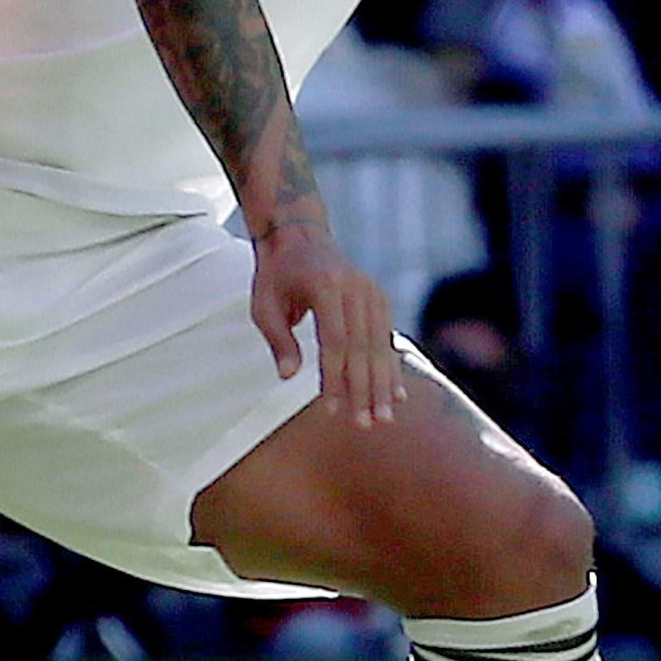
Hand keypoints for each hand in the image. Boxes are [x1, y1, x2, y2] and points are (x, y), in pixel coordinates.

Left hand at [250, 214, 400, 428]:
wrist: (299, 235)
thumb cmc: (276, 275)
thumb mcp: (264, 304)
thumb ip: (278, 340)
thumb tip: (289, 376)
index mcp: (326, 286)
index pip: (335, 340)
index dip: (334, 377)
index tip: (332, 410)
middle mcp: (356, 287)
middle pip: (363, 347)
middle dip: (364, 390)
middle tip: (365, 424)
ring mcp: (372, 292)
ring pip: (380, 346)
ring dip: (382, 386)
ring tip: (382, 419)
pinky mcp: (379, 298)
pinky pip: (387, 339)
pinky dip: (391, 368)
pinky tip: (397, 395)